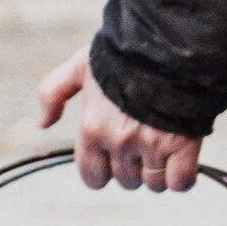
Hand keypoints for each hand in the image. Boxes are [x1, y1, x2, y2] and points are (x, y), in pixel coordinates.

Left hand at [38, 50, 202, 193]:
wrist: (171, 42)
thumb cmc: (124, 53)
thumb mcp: (80, 66)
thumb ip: (53, 92)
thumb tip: (43, 123)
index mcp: (92, 128)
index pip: (92, 176)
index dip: (104, 169)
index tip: (115, 155)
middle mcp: (119, 141)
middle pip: (126, 180)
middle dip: (135, 166)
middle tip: (145, 140)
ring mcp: (152, 145)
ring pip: (154, 183)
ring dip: (159, 171)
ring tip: (166, 144)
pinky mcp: (183, 145)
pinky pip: (180, 181)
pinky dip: (183, 175)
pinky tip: (183, 156)